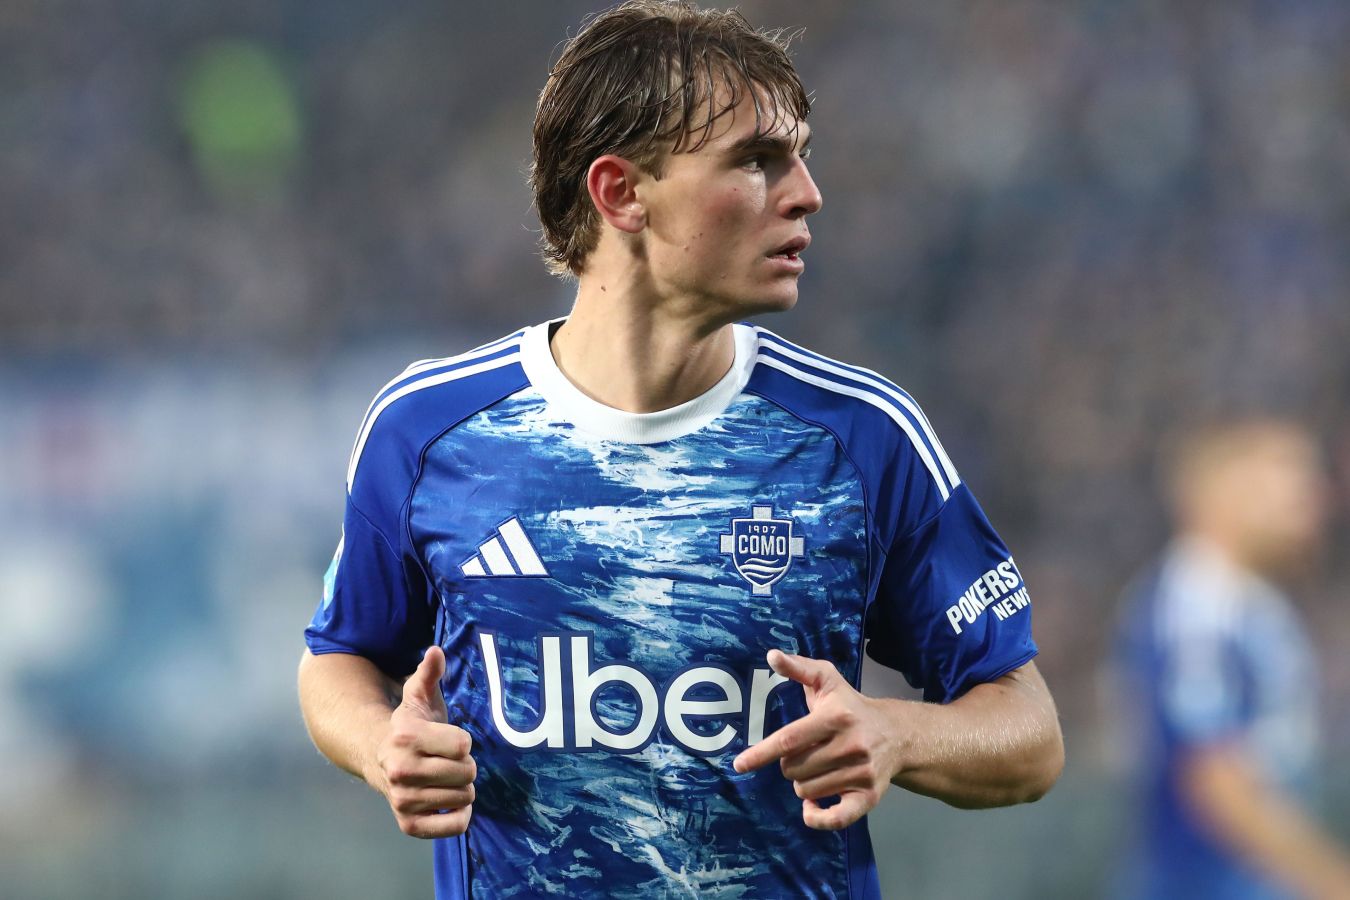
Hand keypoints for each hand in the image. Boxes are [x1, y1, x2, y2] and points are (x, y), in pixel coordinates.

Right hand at [375, 646, 476, 837]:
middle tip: (447, 761)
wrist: (379, 759)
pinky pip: (455, 826)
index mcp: (407, 737)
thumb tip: (436, 651)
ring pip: (464, 797)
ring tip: (444, 779)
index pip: (464, 745)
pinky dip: (459, 817)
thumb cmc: (410, 726)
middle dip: (465, 765)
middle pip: (467, 772)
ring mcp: (403, 800)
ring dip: (462, 789)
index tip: (449, 740)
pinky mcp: (409, 824)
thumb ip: (429, 673)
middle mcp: (402, 770)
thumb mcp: (418, 695)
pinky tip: (448, 803)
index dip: (463, 741)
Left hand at [733, 649, 904, 830]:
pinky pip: (834, 819)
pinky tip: (813, 806)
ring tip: (818, 769)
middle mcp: (850, 746)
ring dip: (803, 784)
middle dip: (789, 764)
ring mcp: (861, 773)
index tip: (739, 764)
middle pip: (793, 769)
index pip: (789, 739)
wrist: (897, 735)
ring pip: (806, 791)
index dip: (761, 753)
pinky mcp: (869, 797)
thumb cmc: (851, 706)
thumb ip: (798, 667)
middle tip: (805, 753)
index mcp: (836, 717)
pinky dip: (817, 817)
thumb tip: (771, 655)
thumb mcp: (827, 681)